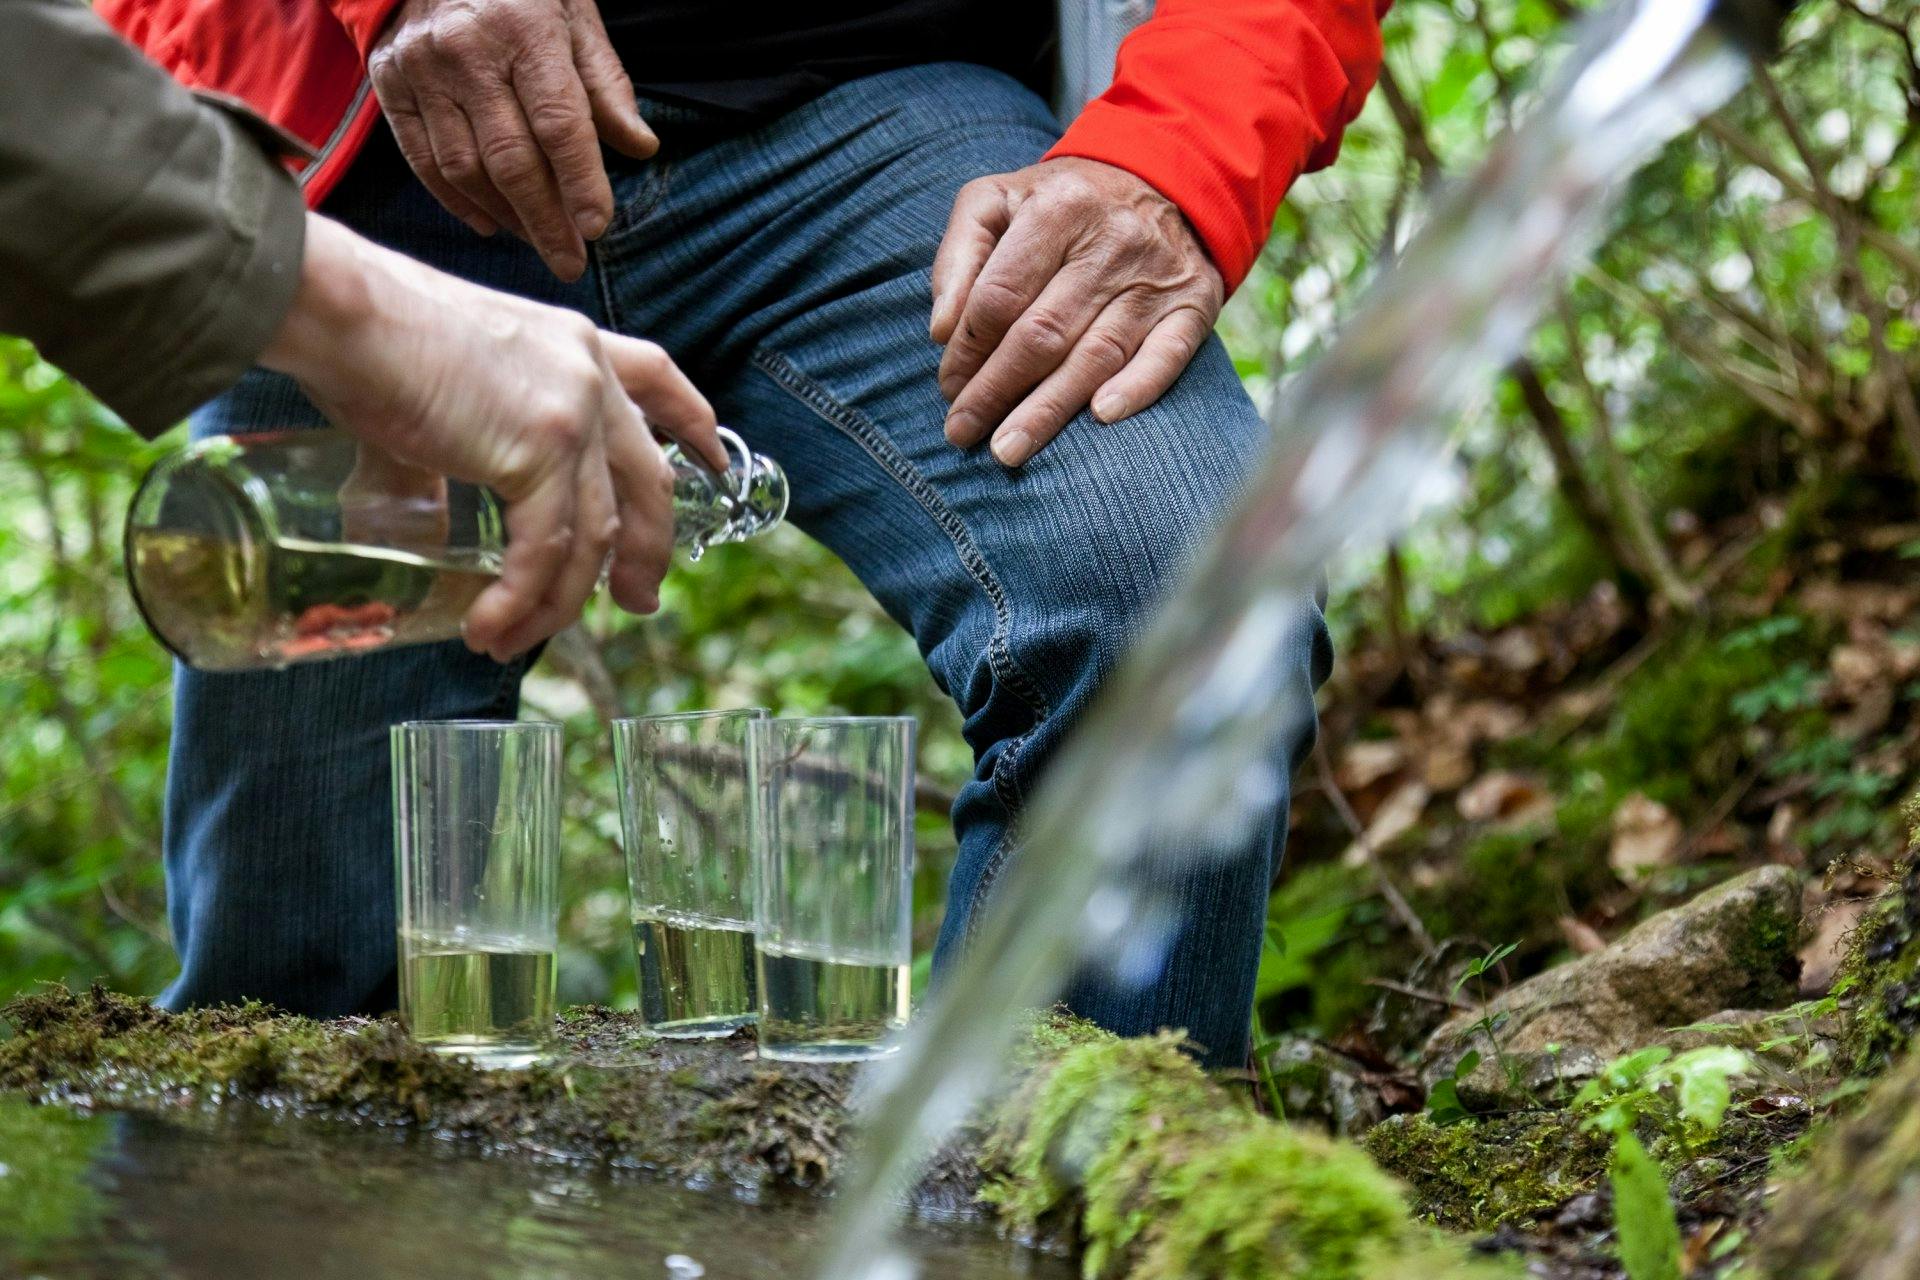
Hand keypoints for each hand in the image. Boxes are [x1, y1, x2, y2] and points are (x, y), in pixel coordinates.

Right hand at [262, 214, 724, 660]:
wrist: (338, 311)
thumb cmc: (368, 339)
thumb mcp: (448, 389)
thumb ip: (461, 456)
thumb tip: (442, 528)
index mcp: (575, 344)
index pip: (660, 378)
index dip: (692, 426)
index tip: (716, 465)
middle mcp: (590, 376)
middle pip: (647, 482)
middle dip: (647, 552)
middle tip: (636, 603)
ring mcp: (572, 415)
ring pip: (594, 535)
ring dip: (559, 601)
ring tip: (518, 640)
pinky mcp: (537, 454)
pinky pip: (546, 552)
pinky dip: (521, 601)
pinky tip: (491, 629)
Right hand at [368, 0, 654, 279]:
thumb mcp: (575, 16)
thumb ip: (606, 84)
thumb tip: (642, 148)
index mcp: (523, 29)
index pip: (559, 123)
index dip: (581, 181)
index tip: (597, 228)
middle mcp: (465, 51)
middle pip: (510, 159)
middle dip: (545, 221)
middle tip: (571, 262)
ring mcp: (420, 68)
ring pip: (464, 169)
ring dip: (506, 217)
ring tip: (539, 240)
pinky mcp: (389, 82)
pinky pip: (424, 161)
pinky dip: (458, 202)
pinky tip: (491, 224)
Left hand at [930, 157, 1224, 467]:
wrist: (1163, 181)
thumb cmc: (1059, 204)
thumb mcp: (997, 201)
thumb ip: (958, 258)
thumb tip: (941, 331)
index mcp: (1057, 208)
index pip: (1000, 294)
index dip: (967, 349)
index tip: (947, 387)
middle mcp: (1111, 241)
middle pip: (1042, 332)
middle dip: (995, 390)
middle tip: (962, 432)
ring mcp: (1157, 277)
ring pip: (1095, 354)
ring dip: (1048, 410)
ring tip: (1007, 450)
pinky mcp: (1194, 305)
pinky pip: (1166, 355)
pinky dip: (1136, 389)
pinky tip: (1101, 418)